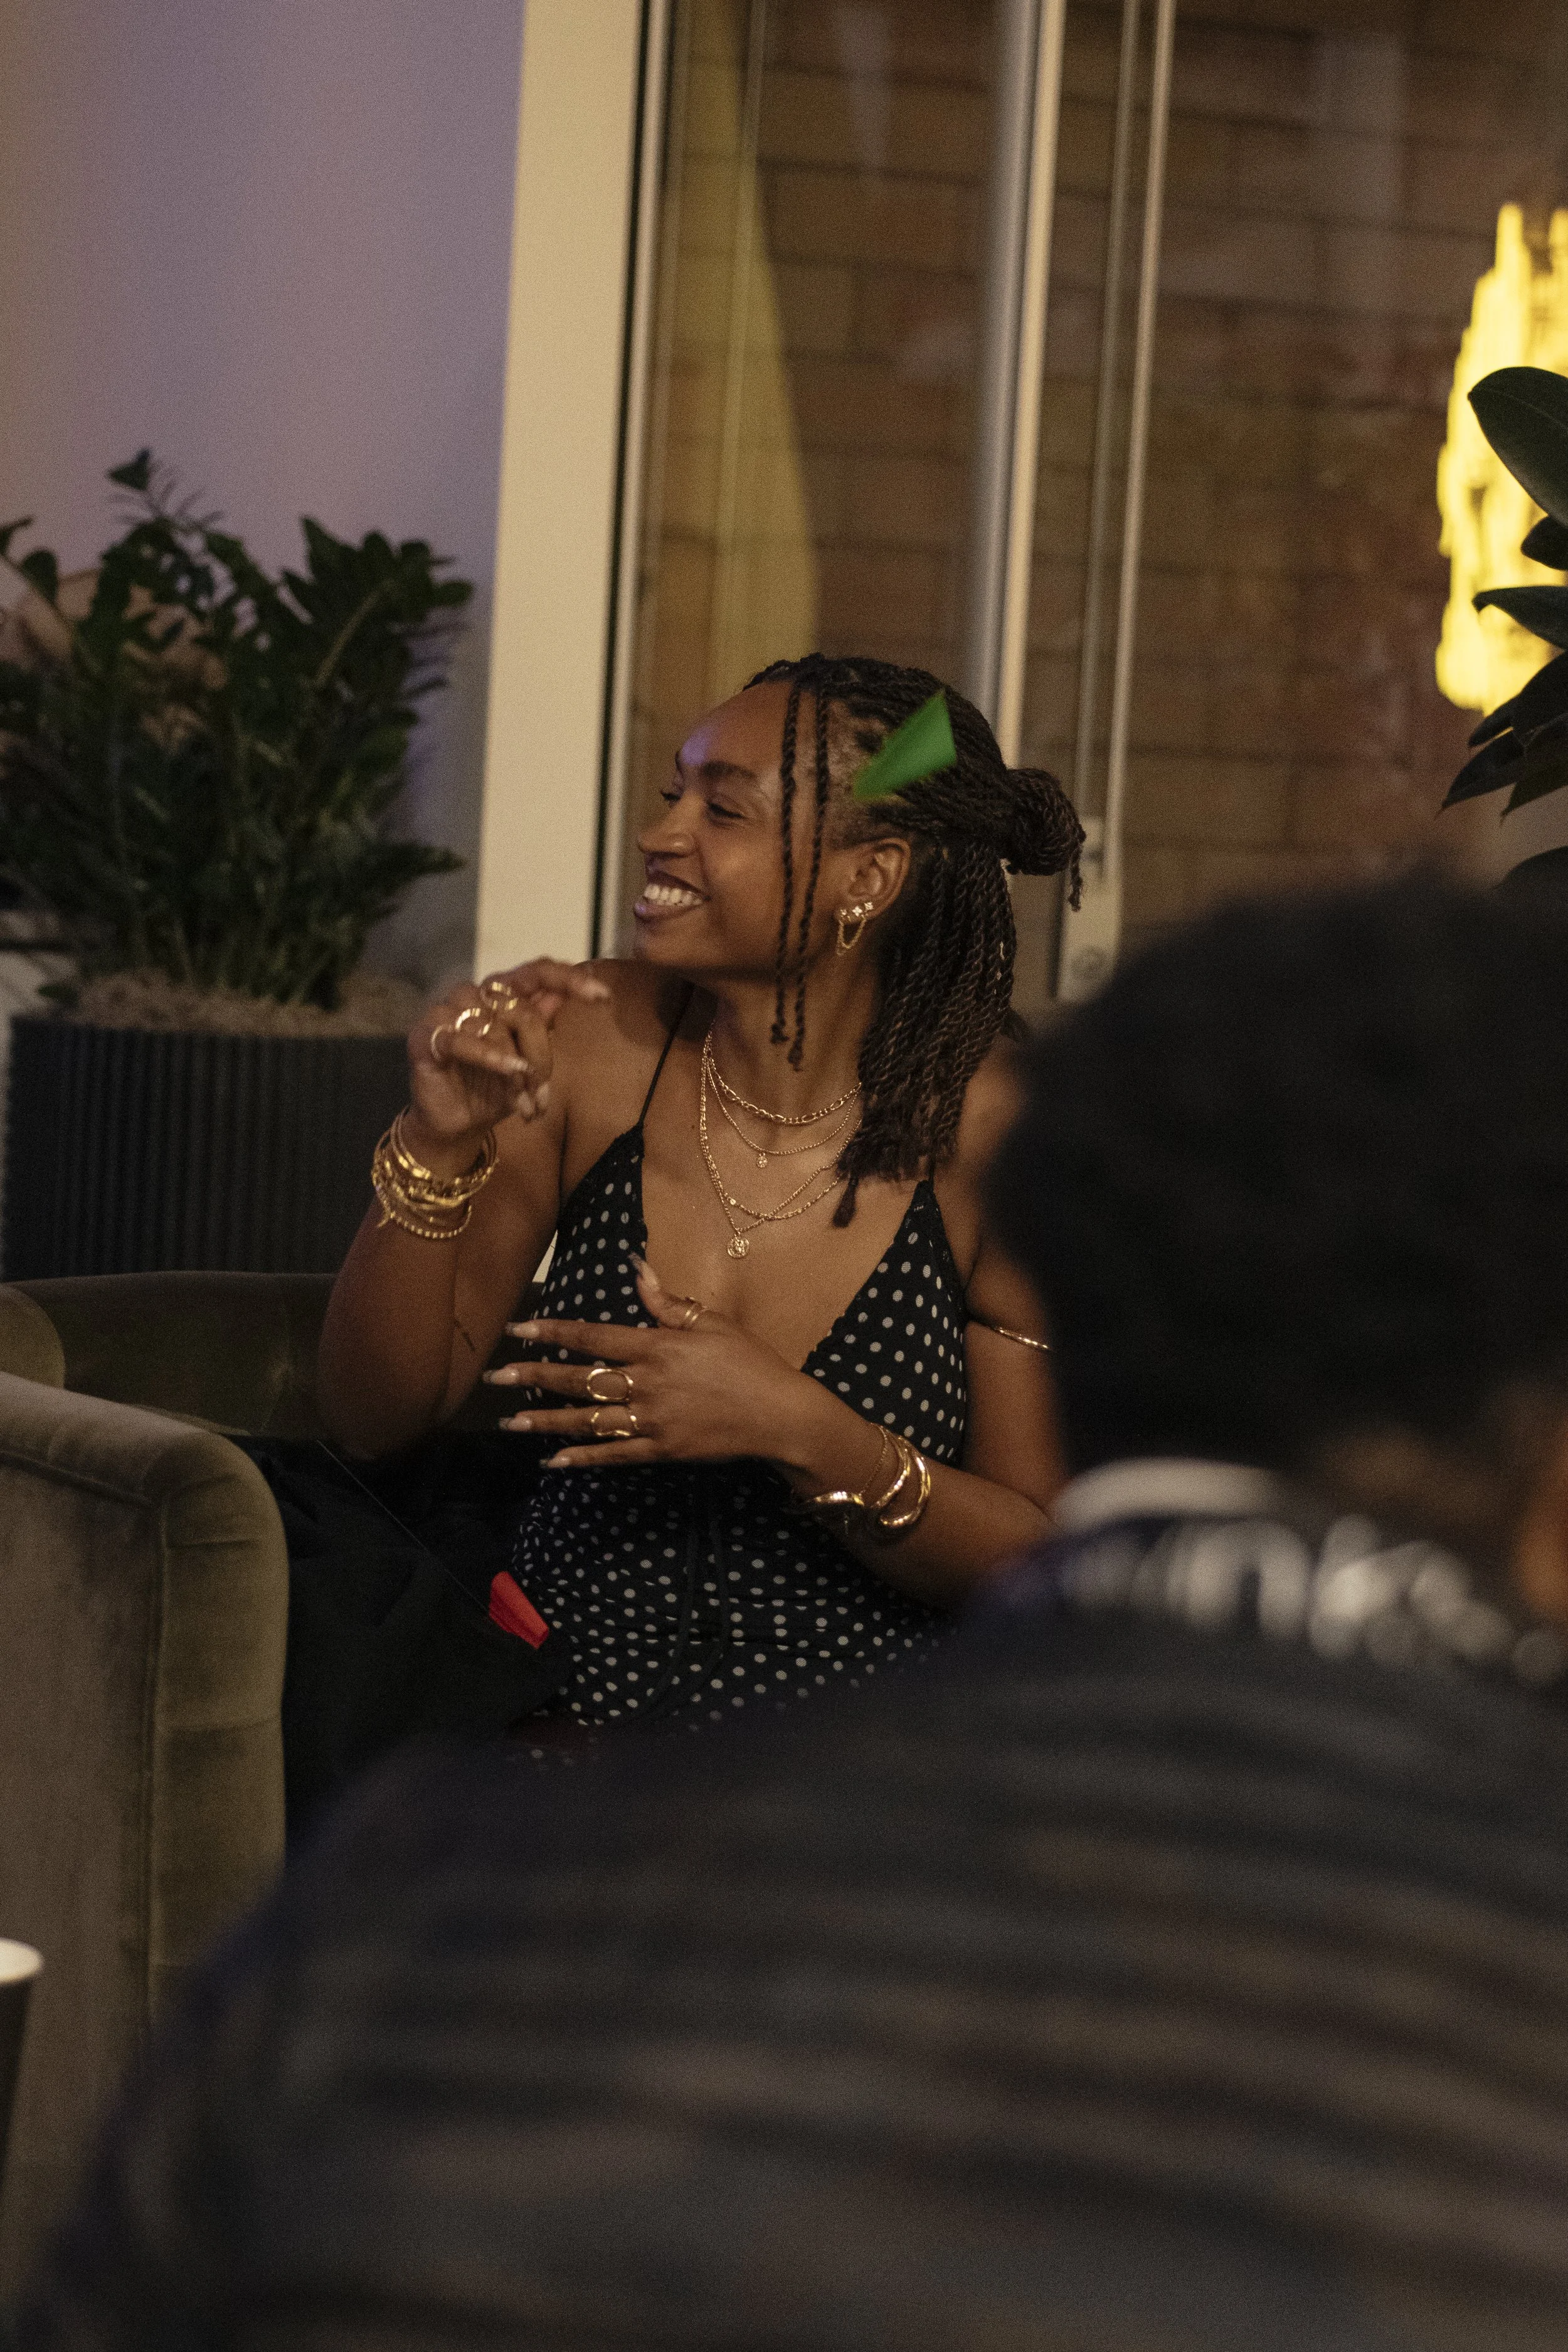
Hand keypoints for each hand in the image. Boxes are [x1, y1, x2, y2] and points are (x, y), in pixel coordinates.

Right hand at [408, 959, 608, 1149]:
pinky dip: (489, 1056)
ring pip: (494, 1025)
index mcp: (503, 993)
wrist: (457, 1122)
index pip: (537, 971)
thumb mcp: (529, 1058)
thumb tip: (571, 989)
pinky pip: (461, 1039)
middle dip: (540, 1056)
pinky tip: (509, 1071)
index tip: (603, 996)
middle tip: (542, 1096)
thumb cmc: (495, 1085)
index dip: (569, 979)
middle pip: (521, 1009)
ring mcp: (448, 1011)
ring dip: (516, 1068)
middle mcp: (475, 994)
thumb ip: (545, 1023)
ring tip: (523, 1104)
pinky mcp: (427, 1035)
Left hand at [485, 1256, 811, 1468]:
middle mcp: (646, 1383)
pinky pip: (613, 1455)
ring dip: (546, 1421)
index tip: (518, 1330)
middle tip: (497, 1377)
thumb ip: (668, 1302)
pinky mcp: (661, 1450)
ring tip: (511, 1422)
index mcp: (657, 1346)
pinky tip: (553, 1459)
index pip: (592, 1336)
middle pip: (579, 1379)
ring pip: (588, 1420)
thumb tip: (636, 1269)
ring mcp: (651, 1420)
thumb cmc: (750, 1362)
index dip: (552, 1332)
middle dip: (534, 1378)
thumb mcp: (713, 1322)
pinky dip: (582, 1457)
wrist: (779, 1415)